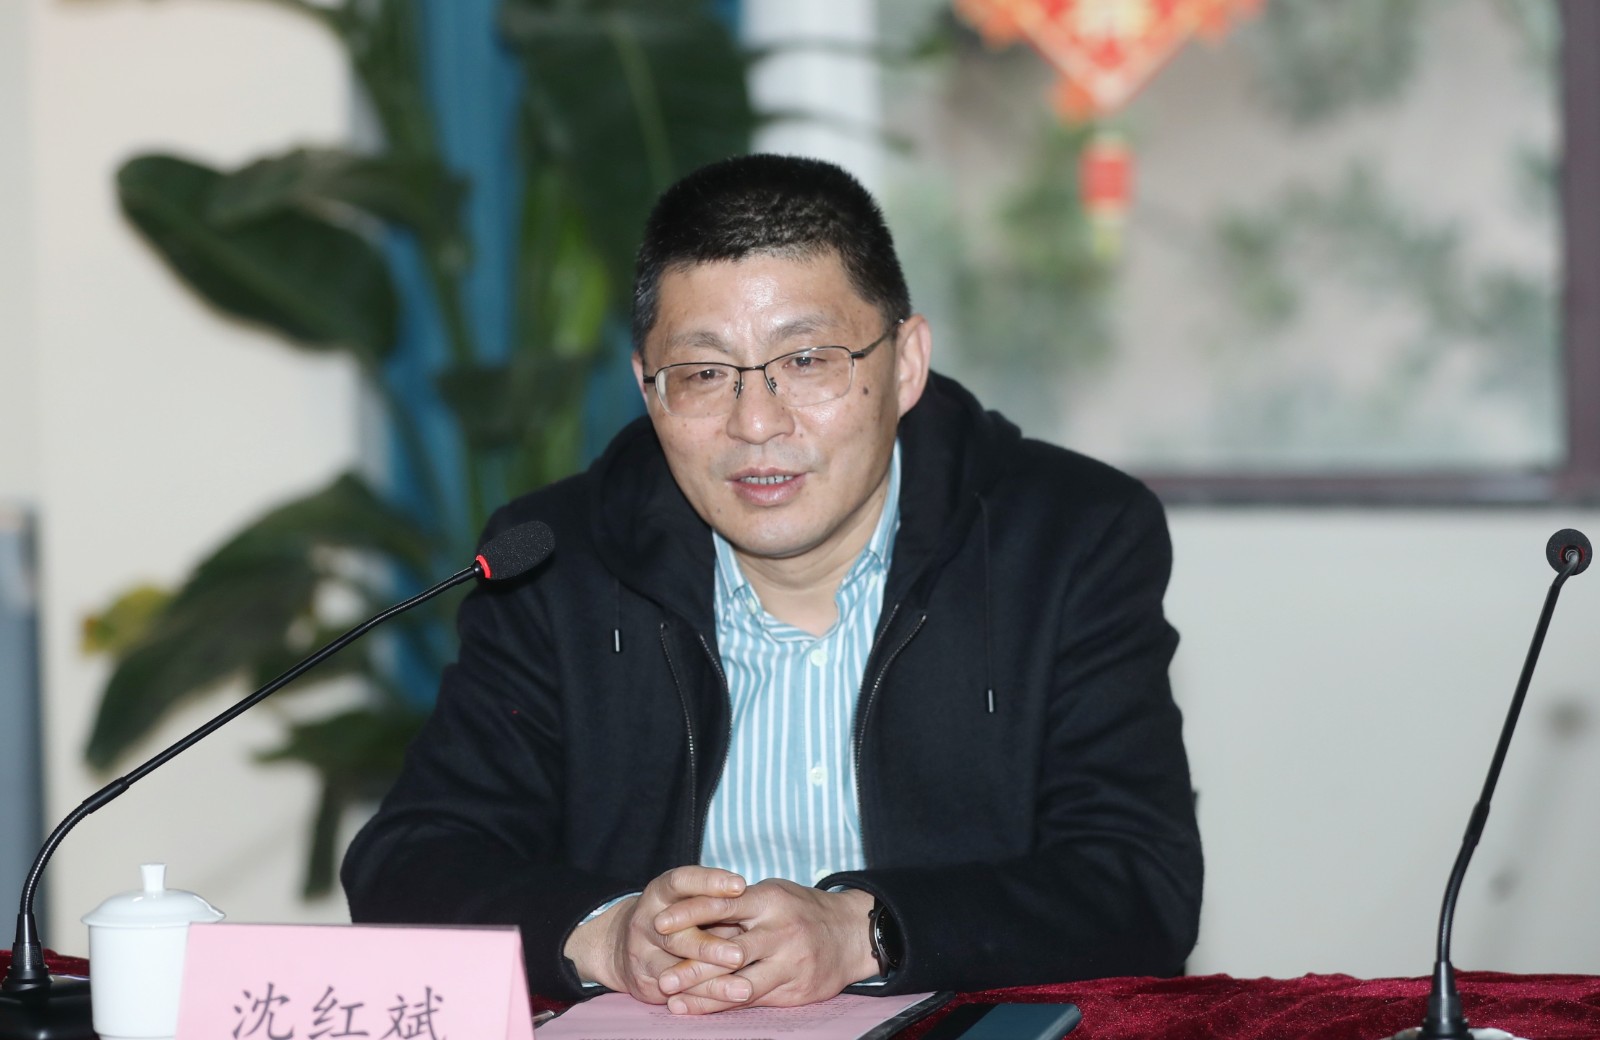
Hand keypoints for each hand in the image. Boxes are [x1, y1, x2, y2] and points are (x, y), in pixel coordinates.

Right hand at [564, 866, 748, 1003]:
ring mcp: (641, 953)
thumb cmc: (674, 917)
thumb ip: (715, 904)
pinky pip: (675, 994)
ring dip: (711, 983)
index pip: (681, 882)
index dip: (709, 882)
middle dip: (709, 946)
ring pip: (676, 971)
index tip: (740, 886)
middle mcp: (645, 920)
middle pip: (676, 933)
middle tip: (739, 955)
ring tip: (743, 989)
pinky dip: (702, 1000)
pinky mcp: (643, 982)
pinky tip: (726, 1004)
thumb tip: (756, 911)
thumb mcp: (685, 900)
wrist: (619, 944)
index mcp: (659, 893)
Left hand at [654, 880, 877, 1014]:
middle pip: (728, 952)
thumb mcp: (773, 895)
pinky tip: (700, 1009)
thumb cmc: (802, 910)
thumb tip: (692, 917)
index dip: (689, 914)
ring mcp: (789, 963)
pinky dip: (724, 1006)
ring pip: (739, 983)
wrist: (853, 934)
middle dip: (691, 966)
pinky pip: (754, 1001)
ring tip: (673, 1001)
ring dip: (703, 994)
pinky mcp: (796, 990)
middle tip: (661, 977)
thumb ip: (738, 907)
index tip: (660, 922)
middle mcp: (779, 931)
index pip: (722, 904)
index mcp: (769, 900)